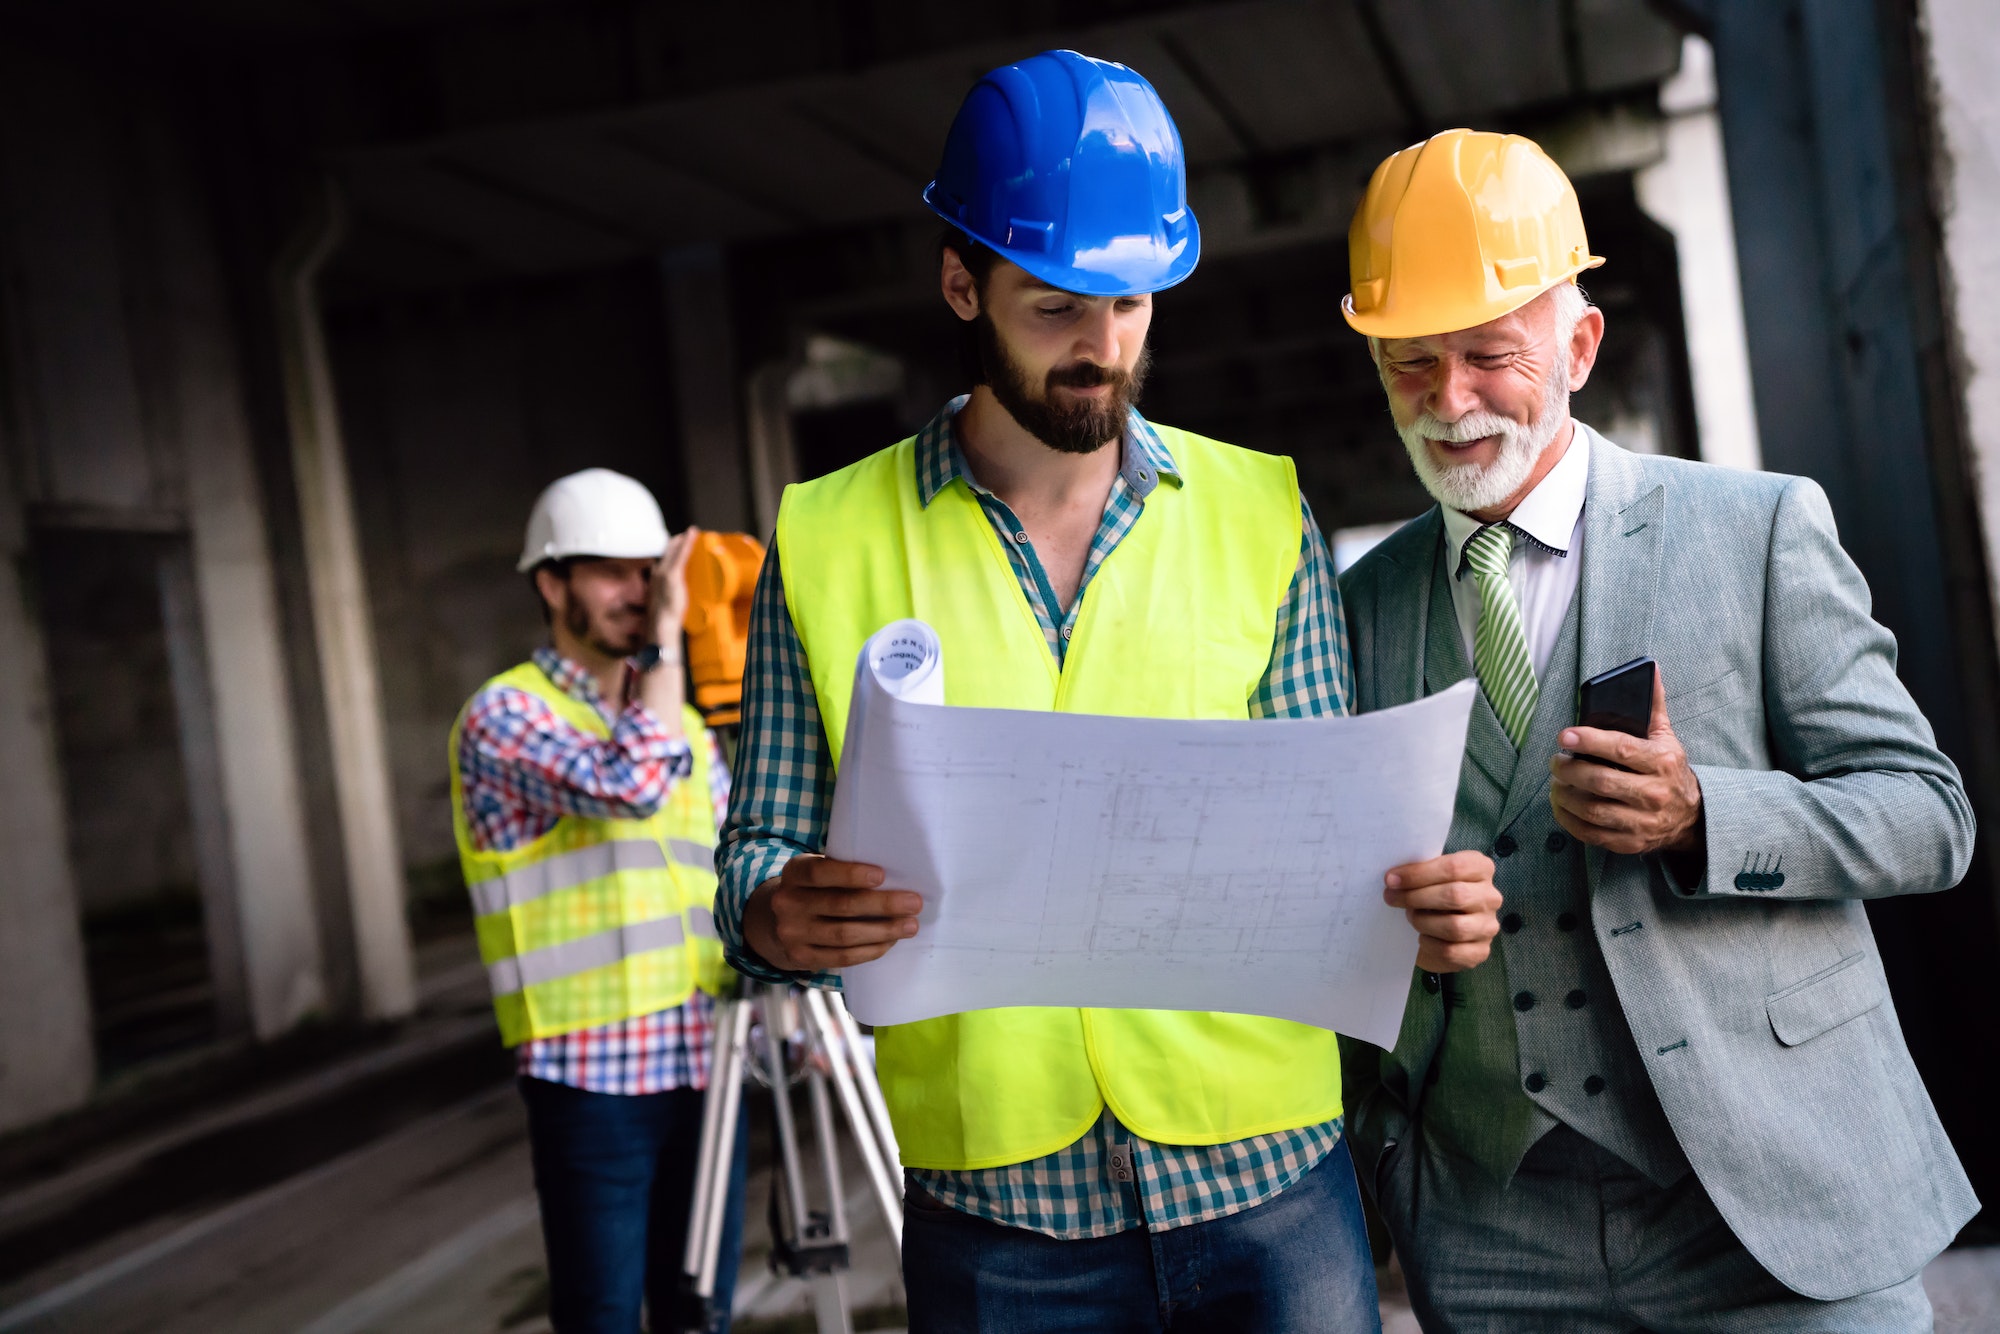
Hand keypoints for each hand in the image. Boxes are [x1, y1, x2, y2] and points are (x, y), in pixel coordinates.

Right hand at [648, 527, 698, 646]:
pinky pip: (681, 554)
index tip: (677, 543)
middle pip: (667, 551)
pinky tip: (692, 533)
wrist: (661, 626)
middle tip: (687, 534)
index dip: (669, 550)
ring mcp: (664, 573)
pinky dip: (687, 542)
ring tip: (692, 532)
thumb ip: (666, 595)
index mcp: (654, 579)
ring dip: (683, 539)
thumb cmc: (663, 619)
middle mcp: (657, 573)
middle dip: (676, 542)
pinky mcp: (673, 575)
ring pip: (673, 550)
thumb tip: (669, 594)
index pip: (661, 559)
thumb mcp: (663, 604)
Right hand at [743, 854, 923, 970]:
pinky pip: (841, 957)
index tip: (882, 875)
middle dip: (882, 905)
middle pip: (840, 905)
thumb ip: (842, 870)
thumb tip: (895, 873)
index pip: (820, 872)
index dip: (851, 874)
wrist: (774, 922)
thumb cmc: (814, 890)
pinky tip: (889, 942)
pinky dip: (870, 950)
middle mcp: (787, 902)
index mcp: (794, 873)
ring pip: (844, 935)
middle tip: (914, 903)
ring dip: (883, 931)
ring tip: (910, 926)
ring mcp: (792, 932)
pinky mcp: (800, 957)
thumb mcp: (816, 871)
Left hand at [1384, 850, 1501, 972]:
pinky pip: (1451, 951)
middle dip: (1416, 897)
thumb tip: (1394, 878)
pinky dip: (1429, 944)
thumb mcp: (1430, 876)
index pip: (1455, 867)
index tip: (1391, 879)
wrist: (1443, 930)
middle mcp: (1490, 897)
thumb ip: (1420, 871)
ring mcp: (1488, 926)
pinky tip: (1422, 937)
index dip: (1419, 873)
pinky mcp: (1480, 952)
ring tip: (1410, 917)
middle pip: (1455, 895)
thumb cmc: (1434, 894)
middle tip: (1391, 897)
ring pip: (1454, 926)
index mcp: (1481, 868)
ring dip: (1422, 921)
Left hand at [1550, 667, 1703, 856]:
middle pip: (1601, 781)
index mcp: (1661, 762)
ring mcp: (1643, 821)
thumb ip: (1653, 705)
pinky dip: (1569, 820)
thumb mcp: (1666, 736)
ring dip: (1565, 795)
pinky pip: (1591, 833)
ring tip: (1555, 783)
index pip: (1620, 749)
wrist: (1690, 816)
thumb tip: (1650, 668)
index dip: (1589, 741)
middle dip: (1570, 770)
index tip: (1564, 736)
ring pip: (1593, 809)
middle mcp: (1654, 793)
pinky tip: (1560, 806)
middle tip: (1555, 762)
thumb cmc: (1668, 769)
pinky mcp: (1630, 841)